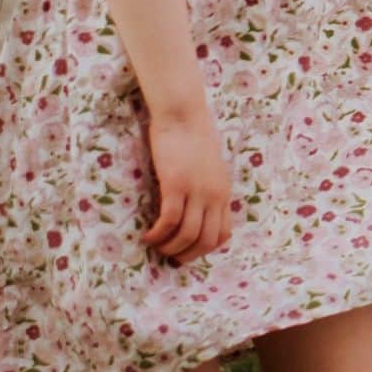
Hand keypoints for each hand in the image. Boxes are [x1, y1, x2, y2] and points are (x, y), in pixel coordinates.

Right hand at [143, 108, 234, 263]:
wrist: (183, 115)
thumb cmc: (192, 137)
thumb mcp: (210, 168)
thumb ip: (208, 190)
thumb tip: (197, 210)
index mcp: (223, 193)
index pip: (223, 234)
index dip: (204, 249)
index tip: (187, 251)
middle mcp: (214, 196)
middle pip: (206, 241)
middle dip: (187, 255)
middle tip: (169, 257)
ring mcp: (197, 191)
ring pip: (188, 235)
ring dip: (170, 248)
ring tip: (155, 246)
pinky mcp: (176, 185)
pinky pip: (169, 221)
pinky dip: (158, 234)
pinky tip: (147, 235)